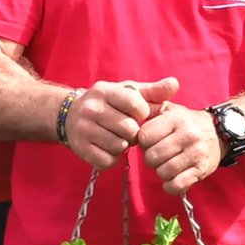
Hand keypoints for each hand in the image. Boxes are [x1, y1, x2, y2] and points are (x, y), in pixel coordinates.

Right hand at [64, 77, 178, 167]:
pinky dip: (112, 158)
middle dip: (134, 133)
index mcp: (105, 91)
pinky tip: (109, 148)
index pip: (134, 103)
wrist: (70, 115)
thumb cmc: (109, 103)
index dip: (143, 113)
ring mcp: (83, 129)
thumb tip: (175, 83)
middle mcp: (91, 108)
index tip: (139, 115)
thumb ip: (153, 91)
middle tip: (129, 130)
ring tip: (119, 138)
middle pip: (129, 129)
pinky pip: (107, 161)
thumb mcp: (129, 93)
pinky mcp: (80, 148)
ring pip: (119, 146)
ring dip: (123, 146)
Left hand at [136, 101, 224, 193]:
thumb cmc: (187, 123)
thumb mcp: (170, 109)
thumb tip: (130, 116)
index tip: (150, 141)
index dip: (143, 141)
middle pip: (151, 157)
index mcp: (177, 118)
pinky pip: (176, 185)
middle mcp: (188, 135)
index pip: (144, 136)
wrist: (219, 133)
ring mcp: (197, 154)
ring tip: (168, 163)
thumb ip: (150, 108)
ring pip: (162, 172)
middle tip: (159, 154)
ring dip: (161, 171)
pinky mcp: (201, 170)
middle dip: (151, 158)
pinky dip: (171, 185)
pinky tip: (173, 178)